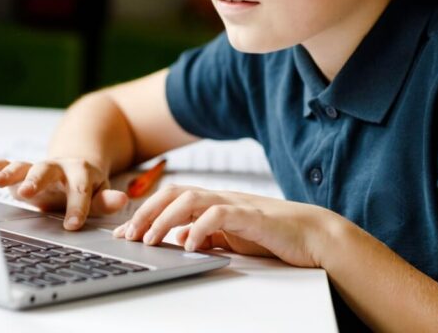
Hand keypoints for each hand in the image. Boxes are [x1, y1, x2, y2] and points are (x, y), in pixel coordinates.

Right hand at [0, 158, 128, 229]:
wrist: (73, 166)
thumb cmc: (86, 186)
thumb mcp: (98, 193)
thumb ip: (106, 200)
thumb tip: (122, 200)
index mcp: (80, 173)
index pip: (79, 190)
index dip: (76, 206)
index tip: (72, 225)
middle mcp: (56, 167)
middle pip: (46, 171)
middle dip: (35, 181)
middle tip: (26, 193)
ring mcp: (36, 167)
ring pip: (23, 166)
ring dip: (9, 172)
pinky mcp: (20, 170)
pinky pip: (5, 164)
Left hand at [112, 185, 327, 267]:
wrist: (313, 236)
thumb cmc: (274, 236)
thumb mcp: (231, 239)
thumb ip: (207, 235)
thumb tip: (181, 237)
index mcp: (213, 202)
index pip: (171, 200)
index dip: (145, 213)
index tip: (124, 233)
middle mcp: (221, 198)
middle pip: (174, 194)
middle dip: (147, 213)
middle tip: (128, 235)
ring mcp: (236, 204)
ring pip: (190, 200)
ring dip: (165, 219)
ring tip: (151, 240)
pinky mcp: (251, 216)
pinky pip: (220, 216)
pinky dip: (201, 227)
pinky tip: (189, 244)